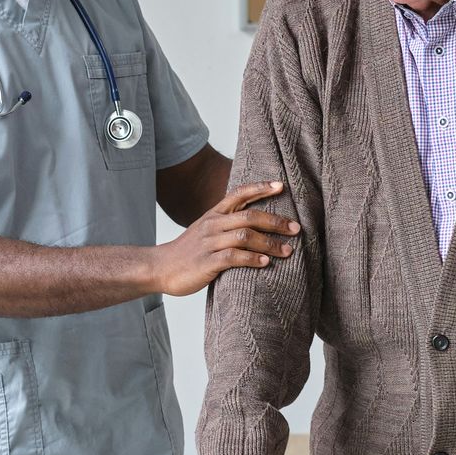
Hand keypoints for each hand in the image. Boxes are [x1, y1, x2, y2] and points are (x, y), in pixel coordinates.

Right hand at [154, 181, 297, 296]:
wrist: (159, 268)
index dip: (260, 188)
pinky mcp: (207, 262)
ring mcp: (209, 243)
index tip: (281, 186)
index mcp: (213, 215)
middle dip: (275, 221)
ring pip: (245, 236)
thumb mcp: (205, 231)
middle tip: (295, 228)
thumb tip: (256, 222)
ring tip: (287, 250)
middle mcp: (212, 225)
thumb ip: (227, 224)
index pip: (238, 194)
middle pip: (249, 216)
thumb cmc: (188, 252)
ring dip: (269, 244)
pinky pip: (233, 257)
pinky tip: (265, 263)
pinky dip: (252, 259)